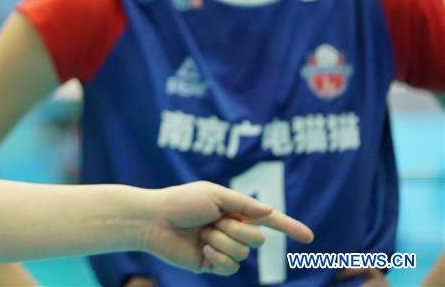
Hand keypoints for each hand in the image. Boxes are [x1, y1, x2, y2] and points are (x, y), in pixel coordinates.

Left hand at [141, 181, 313, 276]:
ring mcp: (223, 247)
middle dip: (237, 231)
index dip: (289, 228)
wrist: (154, 220)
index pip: (269, 220)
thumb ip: (244, 204)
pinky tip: (202, 248)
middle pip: (258, 240)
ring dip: (222, 242)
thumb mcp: (214, 195)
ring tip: (202, 234)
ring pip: (244, 254)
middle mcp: (232, 229)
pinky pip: (231, 267)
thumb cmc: (181, 202)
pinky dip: (218, 257)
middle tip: (213, 222)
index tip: (309, 237)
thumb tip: (270, 213)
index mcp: (235, 210)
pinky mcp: (213, 264)